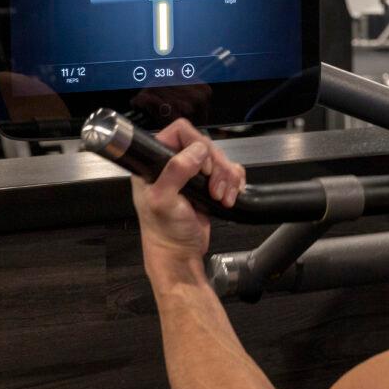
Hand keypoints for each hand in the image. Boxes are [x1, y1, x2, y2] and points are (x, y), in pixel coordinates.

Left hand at [130, 119, 245, 262]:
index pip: (179, 133)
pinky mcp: (208, 185)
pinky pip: (229, 172)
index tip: (203, 167)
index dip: (196, 144)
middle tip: (214, 187)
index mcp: (154, 163)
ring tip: (221, 197)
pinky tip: (228, 198)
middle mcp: (173, 165)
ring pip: (220, 159)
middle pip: (206, 145)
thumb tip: (197, 151)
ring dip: (227, 177)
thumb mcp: (163, 201)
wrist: (180, 255)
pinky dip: (234, 184)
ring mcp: (192, 175)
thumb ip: (176, 171)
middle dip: (217, 166)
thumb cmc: (165, 233)